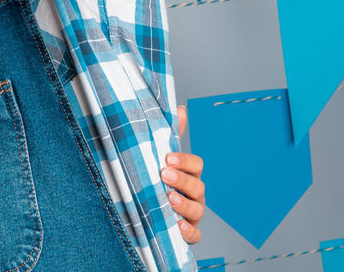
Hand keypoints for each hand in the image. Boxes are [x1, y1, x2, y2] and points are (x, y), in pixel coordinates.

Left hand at [162, 104, 205, 243]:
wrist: (145, 209)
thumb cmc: (156, 178)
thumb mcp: (160, 156)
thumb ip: (169, 134)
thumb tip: (180, 108)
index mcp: (189, 174)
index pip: (196, 165)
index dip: (185, 161)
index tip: (167, 157)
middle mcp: (194, 194)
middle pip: (198, 187)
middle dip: (182, 180)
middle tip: (164, 174)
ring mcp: (191, 215)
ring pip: (197, 210)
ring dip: (184, 204)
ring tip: (169, 198)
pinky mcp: (187, 233)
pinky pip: (194, 235)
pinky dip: (188, 231)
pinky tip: (177, 225)